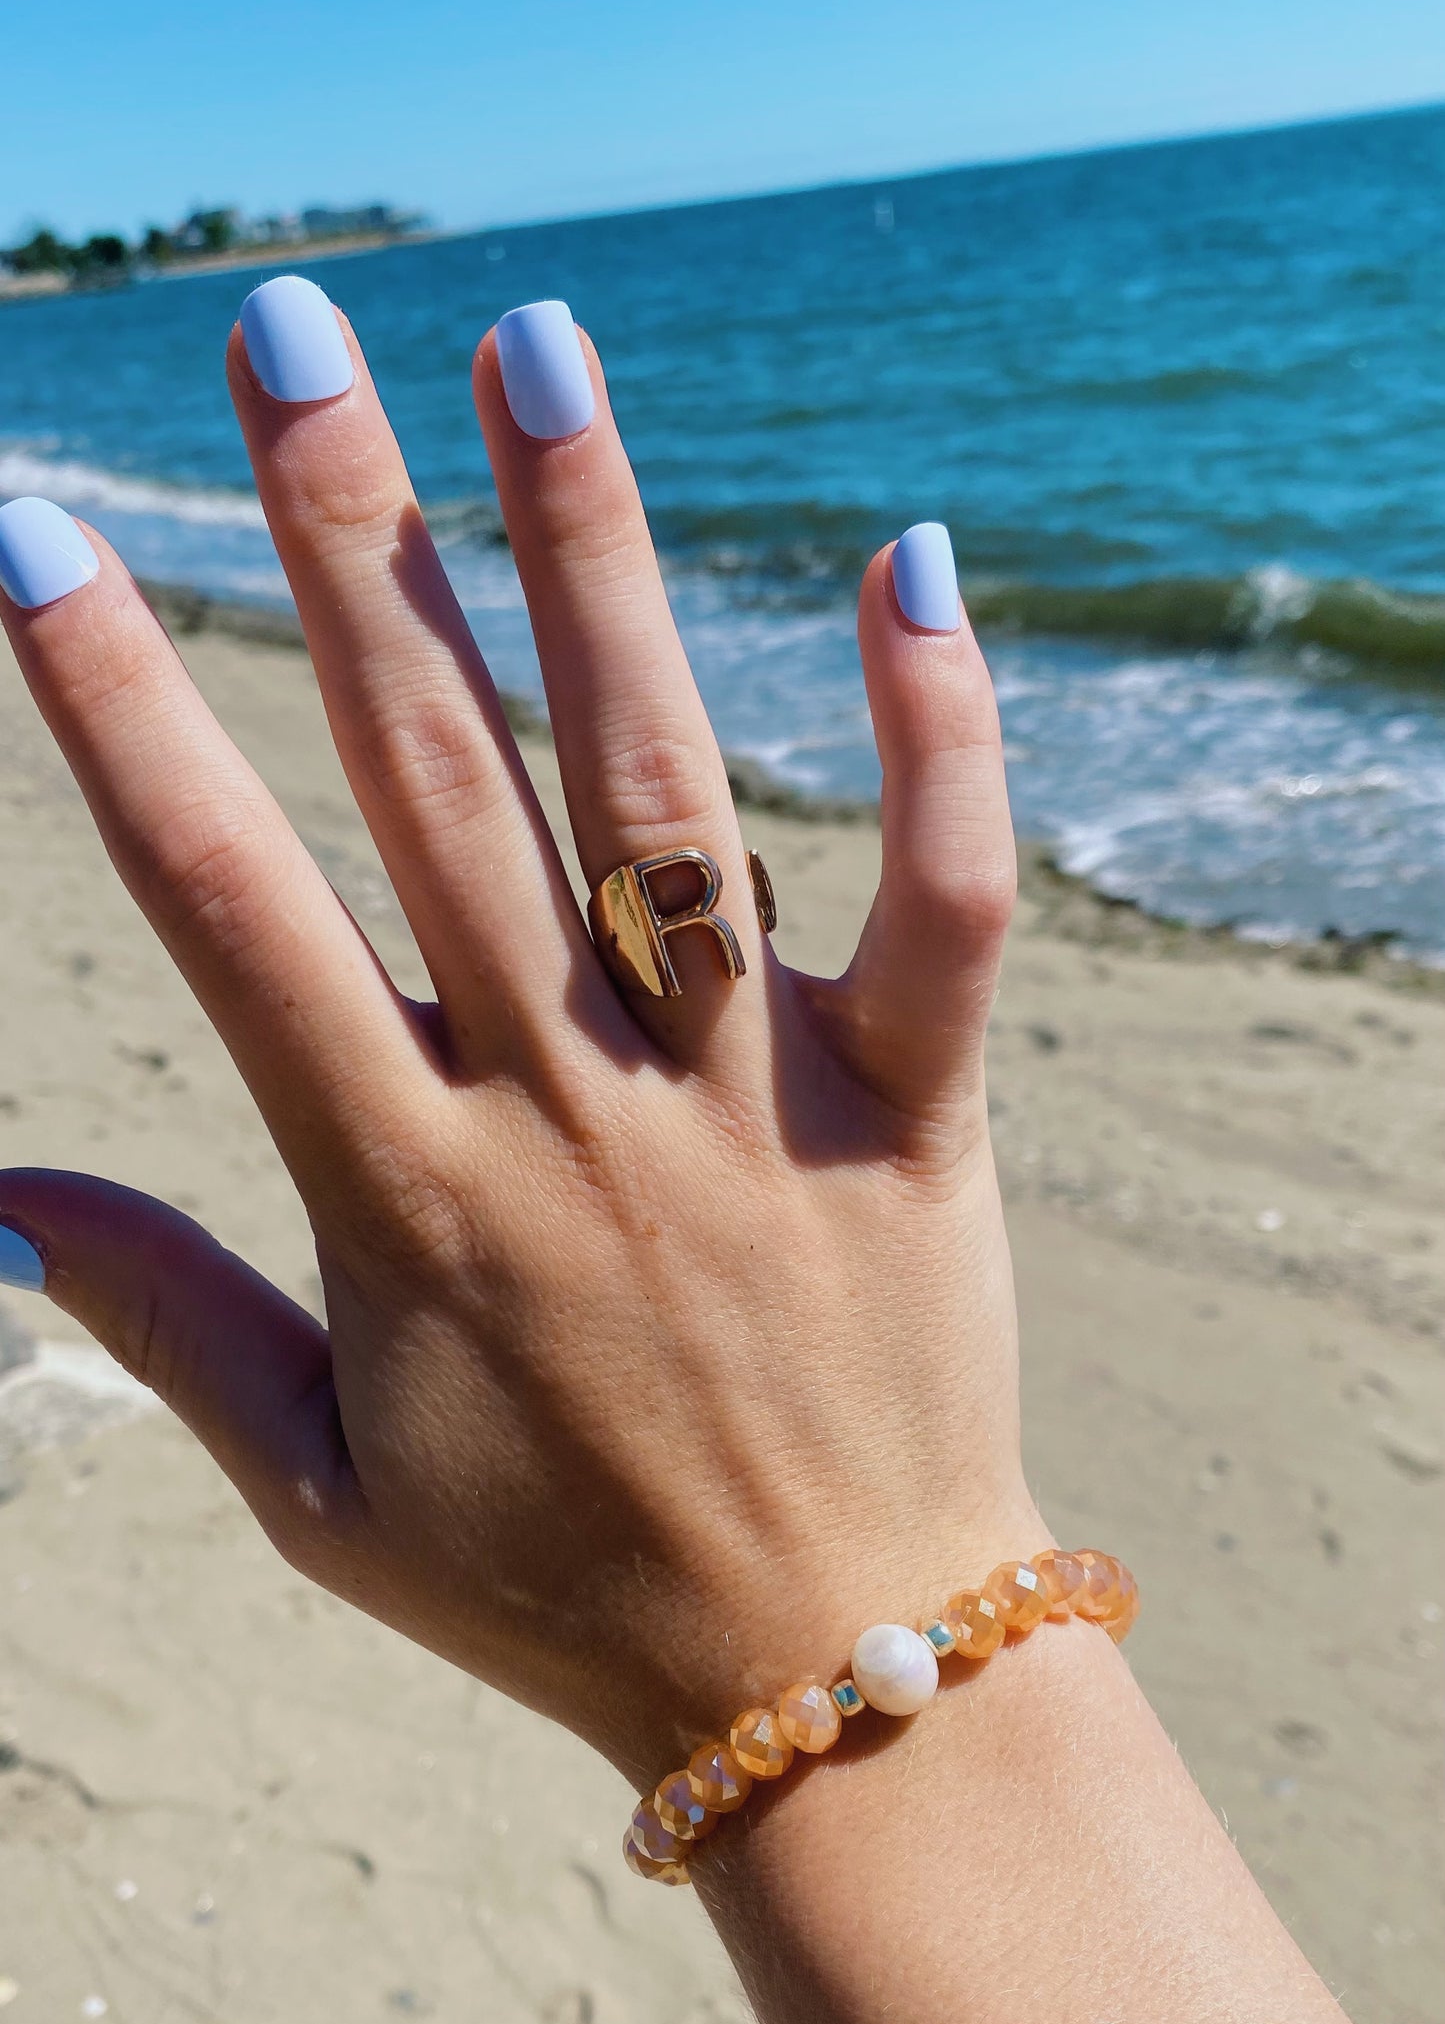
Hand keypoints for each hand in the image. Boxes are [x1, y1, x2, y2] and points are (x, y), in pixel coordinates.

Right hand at [0, 288, 1023, 1788]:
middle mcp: (568, 1109)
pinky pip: (943, 904)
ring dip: (589, 556)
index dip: (116, 706)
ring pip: (657, 785)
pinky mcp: (915, 1112)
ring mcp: (750, 1099)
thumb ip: (164, 1318)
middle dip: (343, 541)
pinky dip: (937, 741)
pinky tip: (909, 563)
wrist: (827, 1679)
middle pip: (433, 778)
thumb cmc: (557, 1585)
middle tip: (286, 344)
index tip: (38, 537)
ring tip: (535, 350)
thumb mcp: (318, 1485)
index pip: (222, 902)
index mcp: (403, 1188)